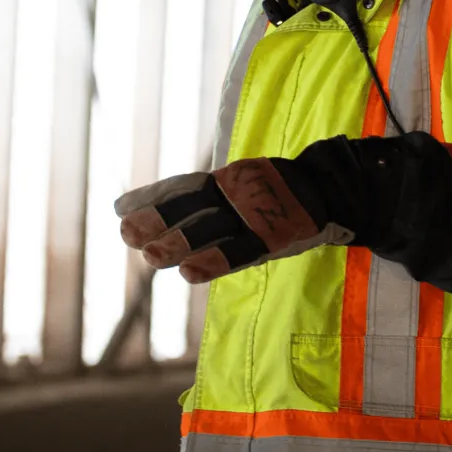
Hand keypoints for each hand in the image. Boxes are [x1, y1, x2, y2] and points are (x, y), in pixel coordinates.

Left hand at [115, 159, 349, 283]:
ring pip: (212, 227)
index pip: (183, 186)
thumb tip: (137, 206)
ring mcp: (256, 212)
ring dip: (180, 241)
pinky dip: (215, 261)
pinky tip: (190, 273)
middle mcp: (238, 192)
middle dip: (158, 219)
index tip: (119, 208)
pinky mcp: (275, 236)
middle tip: (126, 234)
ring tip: (150, 256)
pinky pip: (241, 250)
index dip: (151, 197)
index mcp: (228, 179)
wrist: (332, 191)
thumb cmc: (278, 195)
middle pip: (192, 205)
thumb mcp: (240, 189)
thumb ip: (199, 198)